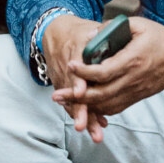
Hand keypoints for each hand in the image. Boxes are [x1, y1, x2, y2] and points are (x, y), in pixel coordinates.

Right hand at [42, 14, 110, 141]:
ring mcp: (63, 80)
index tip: (81, 92)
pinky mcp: (64, 88)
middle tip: (83, 125)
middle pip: (71, 92)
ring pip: (72, 102)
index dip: (77, 80)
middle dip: (78, 109)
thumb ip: (98, 33)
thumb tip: (108, 31)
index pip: (74, 68)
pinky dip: (82, 114)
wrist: (55, 34)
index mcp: (73, 52)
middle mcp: (66, 69)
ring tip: (94, 134)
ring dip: (81, 117)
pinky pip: (72, 103)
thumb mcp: (87, 29)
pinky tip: (94, 126)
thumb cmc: (78, 32)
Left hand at [52, 18, 163, 123]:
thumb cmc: (160, 38)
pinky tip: (86, 105)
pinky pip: (115, 108)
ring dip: (85, 106)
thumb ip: (113, 28)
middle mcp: (133, 79)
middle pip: (101, 94)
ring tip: (66, 102)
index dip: (84, 71)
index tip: (70, 65)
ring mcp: (135, 91)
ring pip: (106, 105)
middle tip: (57, 95)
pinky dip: (99, 108)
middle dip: (77, 97)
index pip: (103, 72)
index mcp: (133, 60)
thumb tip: (90, 34)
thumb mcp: (139, 24)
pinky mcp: (137, 97)